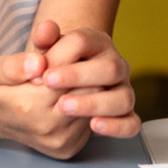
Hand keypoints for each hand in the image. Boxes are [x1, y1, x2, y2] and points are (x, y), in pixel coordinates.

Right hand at [0, 20, 91, 158]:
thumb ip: (16, 64)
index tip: (64, 48)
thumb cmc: (0, 90)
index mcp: (28, 106)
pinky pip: (90, 120)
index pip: (66, 74)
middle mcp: (47, 128)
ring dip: (89, 88)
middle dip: (82, 72)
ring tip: (76, 77)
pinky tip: (75, 95)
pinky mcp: (70, 148)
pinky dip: (87, 105)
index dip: (68, 57)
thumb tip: (38, 63)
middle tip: (76, 61)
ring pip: (91, 105)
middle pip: (85, 90)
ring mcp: (60, 141)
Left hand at [35, 20, 140, 138]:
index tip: (41, 71)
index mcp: (97, 42)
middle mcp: (116, 65)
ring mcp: (123, 90)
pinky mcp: (125, 115)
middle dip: (78, 76)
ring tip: (64, 106)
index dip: (61, 54)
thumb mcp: (43, 51)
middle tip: (49, 82)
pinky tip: (93, 125)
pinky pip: (131, 123)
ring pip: (122, 98)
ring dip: (93, 103)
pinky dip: (115, 126)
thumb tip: (35, 62)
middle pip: (110, 68)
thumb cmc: (53, 65)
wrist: (61, 87)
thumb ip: (40, 45)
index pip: (83, 41)